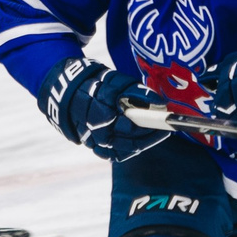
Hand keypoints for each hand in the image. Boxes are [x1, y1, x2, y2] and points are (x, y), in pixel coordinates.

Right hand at [38, 57, 167, 160]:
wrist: (67, 95)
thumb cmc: (95, 84)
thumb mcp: (115, 81)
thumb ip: (136, 92)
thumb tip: (159, 103)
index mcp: (101, 113)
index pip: (132, 126)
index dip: (152, 125)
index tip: (168, 122)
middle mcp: (97, 132)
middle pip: (131, 141)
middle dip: (151, 134)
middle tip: (167, 128)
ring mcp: (95, 143)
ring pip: (126, 150)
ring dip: (144, 142)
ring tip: (157, 133)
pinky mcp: (96, 149)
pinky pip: (117, 154)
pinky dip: (131, 148)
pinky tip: (142, 140)